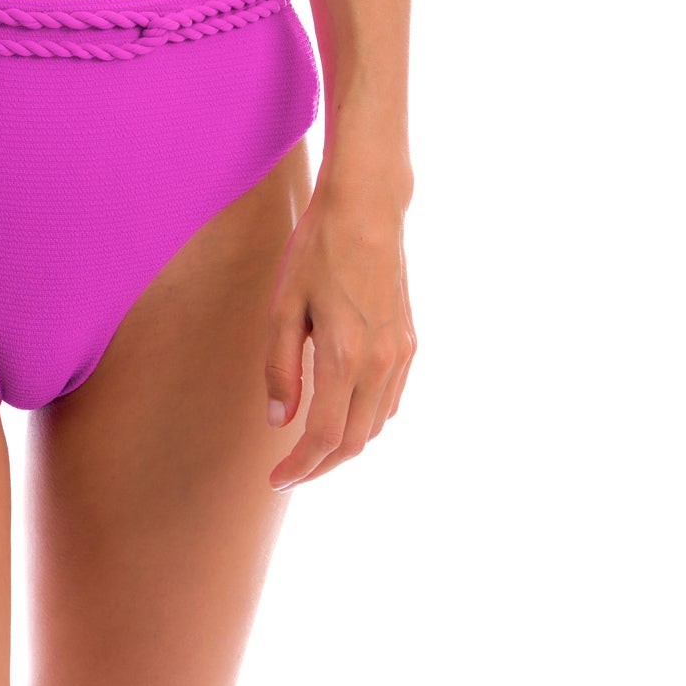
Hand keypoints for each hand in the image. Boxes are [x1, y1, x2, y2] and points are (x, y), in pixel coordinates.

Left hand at [263, 178, 415, 489]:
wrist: (367, 208)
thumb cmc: (316, 249)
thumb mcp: (283, 305)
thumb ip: (280, 367)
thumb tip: (279, 422)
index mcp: (344, 354)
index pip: (324, 436)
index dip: (300, 466)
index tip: (276, 478)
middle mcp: (379, 362)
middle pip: (354, 441)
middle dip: (321, 466)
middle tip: (290, 472)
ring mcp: (400, 354)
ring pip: (376, 425)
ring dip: (345, 445)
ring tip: (311, 447)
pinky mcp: (409, 342)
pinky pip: (390, 400)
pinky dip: (366, 419)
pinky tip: (343, 413)